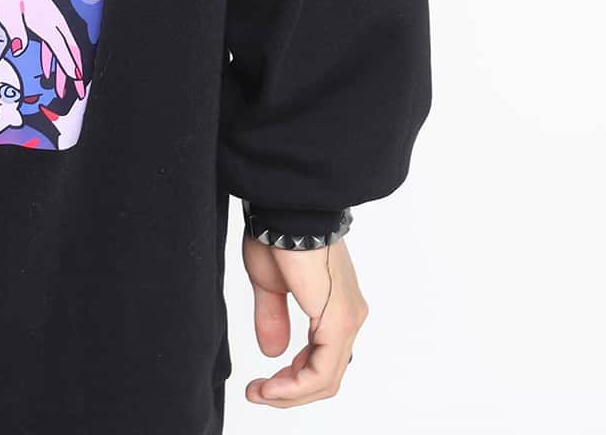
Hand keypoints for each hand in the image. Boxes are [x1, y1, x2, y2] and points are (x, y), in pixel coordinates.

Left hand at [0, 0, 84, 97]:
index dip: (67, 62)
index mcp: (45, 19)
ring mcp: (51, 24)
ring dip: (63, 71)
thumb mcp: (6, 10)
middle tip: (79, 93)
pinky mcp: (46, 26)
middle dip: (75, 72)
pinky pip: (53, 46)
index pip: (60, 45)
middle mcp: (53, 22)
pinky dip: (52, 61)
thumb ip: (14, 29)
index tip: (75, 79)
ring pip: (63, 50)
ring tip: (61, 92)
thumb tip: (19, 49)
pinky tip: (47, 75)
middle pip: (69, 50)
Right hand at [242, 235, 367, 407]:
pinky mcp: (339, 322)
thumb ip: (273, 318)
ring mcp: (347, 320)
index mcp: (334, 307)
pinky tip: (273, 387)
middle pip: (324, 375)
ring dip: (289, 393)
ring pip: (325, 379)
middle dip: (288, 392)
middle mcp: (348, 316)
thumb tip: (273, 352)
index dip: (291, 379)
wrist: (286, 211)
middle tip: (257, 393)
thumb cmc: (278, 234)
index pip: (320, 360)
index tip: (261, 383)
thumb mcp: (270, 284)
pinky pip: (322, 371)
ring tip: (260, 393)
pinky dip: (296, 386)